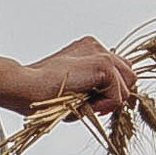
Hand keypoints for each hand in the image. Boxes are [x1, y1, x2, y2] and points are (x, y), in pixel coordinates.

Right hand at [3, 36, 140, 118]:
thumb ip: (95, 88)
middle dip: (118, 94)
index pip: (117, 69)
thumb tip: (117, 101)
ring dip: (111, 101)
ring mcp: (101, 53)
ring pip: (128, 84)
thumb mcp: (75, 89)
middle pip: (128, 74)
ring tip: (88, 104)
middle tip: (97, 107)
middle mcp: (96, 46)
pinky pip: (119, 94)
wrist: (27, 87)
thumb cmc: (43, 94)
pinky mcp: (104, 64)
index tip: (94, 104)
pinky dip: (106, 105)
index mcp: (87, 49)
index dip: (111, 91)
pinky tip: (87, 104)